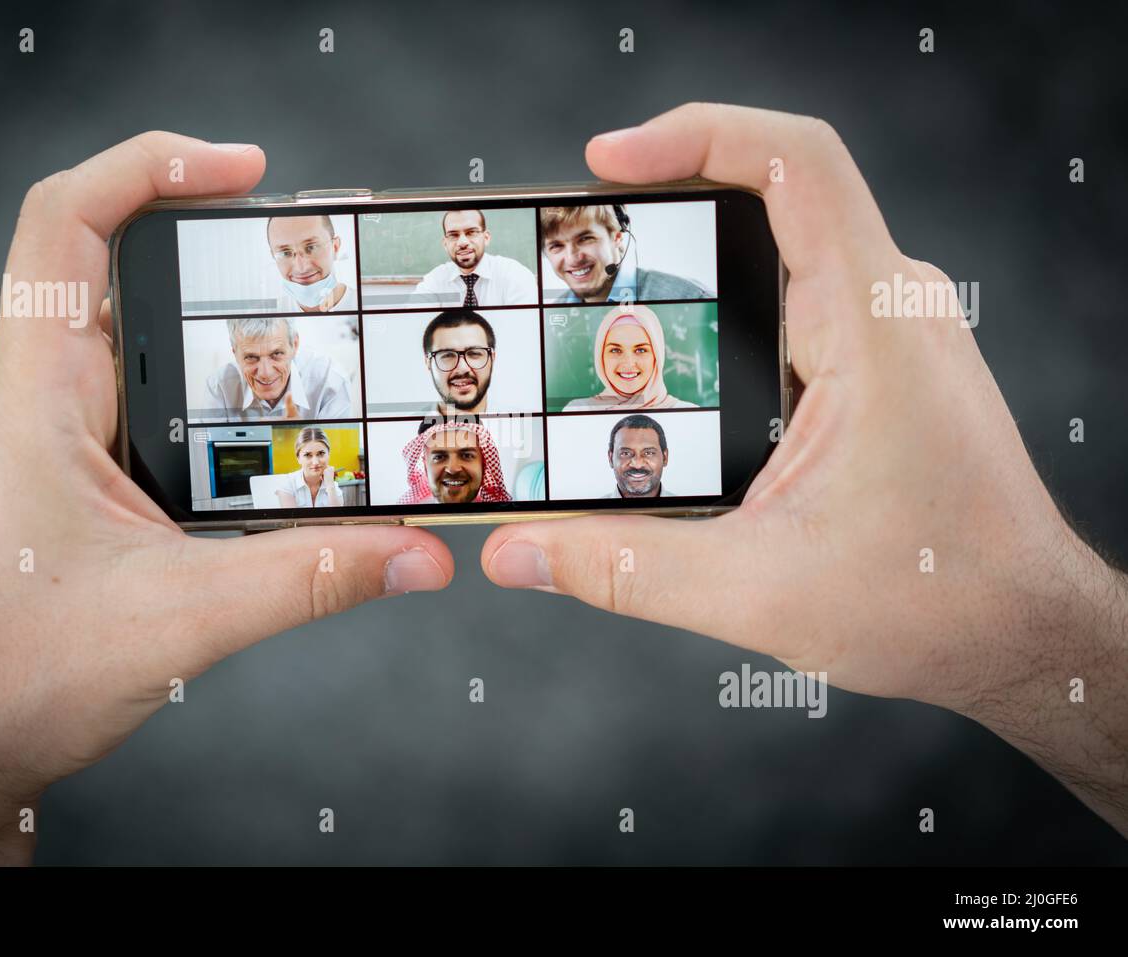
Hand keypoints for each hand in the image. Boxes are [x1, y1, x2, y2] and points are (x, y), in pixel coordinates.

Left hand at [0, 132, 452, 864]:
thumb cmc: (13, 671)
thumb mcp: (183, 618)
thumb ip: (311, 577)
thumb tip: (417, 550)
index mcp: (40, 394)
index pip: (68, 224)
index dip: (151, 166)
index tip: (244, 169)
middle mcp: (48, 396)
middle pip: (121, 261)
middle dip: (217, 238)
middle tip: (308, 249)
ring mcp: (68, 433)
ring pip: (148, 334)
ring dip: (221, 320)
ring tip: (310, 322)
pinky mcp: (92, 473)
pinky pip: (159, 400)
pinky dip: (220, 391)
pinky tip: (278, 422)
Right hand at [481, 104, 1127, 834]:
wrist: (1022, 632)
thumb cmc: (935, 601)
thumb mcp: (757, 591)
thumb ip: (624, 567)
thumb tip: (521, 550)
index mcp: (872, 330)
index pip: (796, 165)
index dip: (695, 134)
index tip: (608, 162)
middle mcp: (889, 307)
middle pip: (772, 194)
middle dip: (667, 202)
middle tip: (581, 242)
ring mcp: (889, 330)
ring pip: (783, 247)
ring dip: (696, 261)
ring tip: (609, 295)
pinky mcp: (880, 361)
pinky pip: (797, 297)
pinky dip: (727, 308)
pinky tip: (675, 362)